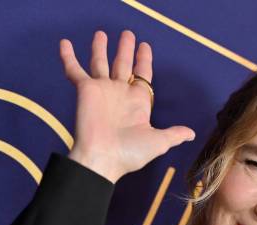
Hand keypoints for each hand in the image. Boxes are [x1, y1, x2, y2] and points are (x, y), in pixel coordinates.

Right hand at [60, 30, 194, 182]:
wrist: (102, 158)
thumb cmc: (130, 153)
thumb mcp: (158, 142)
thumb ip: (173, 134)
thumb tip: (191, 134)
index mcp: (138, 102)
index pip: (143, 75)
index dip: (144, 60)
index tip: (145, 47)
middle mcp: (120, 93)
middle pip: (123, 64)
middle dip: (125, 49)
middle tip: (128, 34)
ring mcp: (102, 90)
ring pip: (100, 63)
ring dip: (101, 48)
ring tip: (102, 33)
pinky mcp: (85, 90)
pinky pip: (75, 70)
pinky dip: (69, 57)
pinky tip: (65, 42)